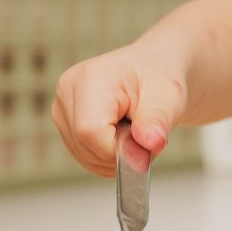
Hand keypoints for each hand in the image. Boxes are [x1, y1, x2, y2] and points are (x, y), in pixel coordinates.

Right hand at [52, 46, 187, 176]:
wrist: (154, 71)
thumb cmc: (160, 78)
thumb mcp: (169, 96)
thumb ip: (158, 121)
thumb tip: (151, 144)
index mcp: (89, 78)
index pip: (91, 132)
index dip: (120, 147)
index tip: (145, 138)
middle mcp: (67, 92)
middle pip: (87, 148)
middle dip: (122, 153)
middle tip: (144, 131)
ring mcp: (62, 110)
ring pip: (86, 158)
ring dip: (117, 157)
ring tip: (134, 130)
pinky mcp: (65, 125)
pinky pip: (87, 159)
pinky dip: (109, 158)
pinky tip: (121, 135)